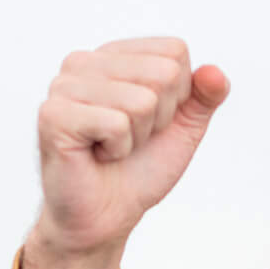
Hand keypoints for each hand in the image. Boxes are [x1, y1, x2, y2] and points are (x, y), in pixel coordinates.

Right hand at [34, 38, 229, 257]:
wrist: (105, 217)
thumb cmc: (138, 170)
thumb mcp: (183, 129)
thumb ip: (205, 96)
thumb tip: (215, 73)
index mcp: (113, 55)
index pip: (174, 51)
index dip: (176, 96)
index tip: (148, 121)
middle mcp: (84, 62)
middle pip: (163, 74)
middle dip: (158, 119)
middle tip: (129, 139)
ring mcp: (64, 86)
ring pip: (142, 101)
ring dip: (137, 138)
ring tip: (111, 148)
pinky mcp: (54, 115)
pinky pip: (116, 124)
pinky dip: (117, 150)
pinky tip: (96, 155)